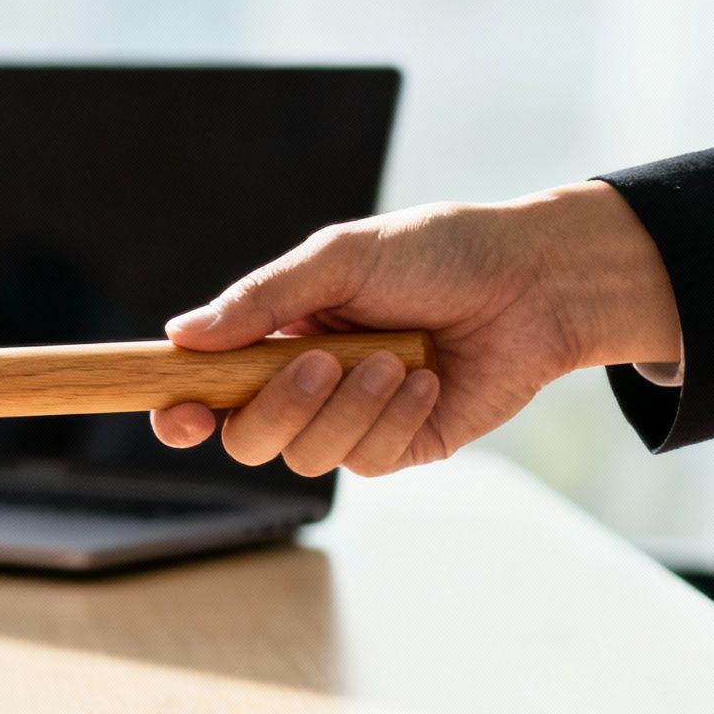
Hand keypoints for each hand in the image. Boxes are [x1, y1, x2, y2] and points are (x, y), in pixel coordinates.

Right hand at [150, 180, 680, 475]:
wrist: (533, 281)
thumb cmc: (436, 254)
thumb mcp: (339, 258)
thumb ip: (260, 300)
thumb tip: (181, 335)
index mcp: (275, 337)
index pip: (206, 388)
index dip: (180, 409)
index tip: (180, 412)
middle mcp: (303, 386)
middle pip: (246, 438)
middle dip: (277, 407)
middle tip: (319, 361)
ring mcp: (349, 422)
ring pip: (305, 456)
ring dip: (348, 406)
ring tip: (397, 356)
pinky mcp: (399, 447)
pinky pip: (366, 460)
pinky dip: (395, 416)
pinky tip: (427, 380)